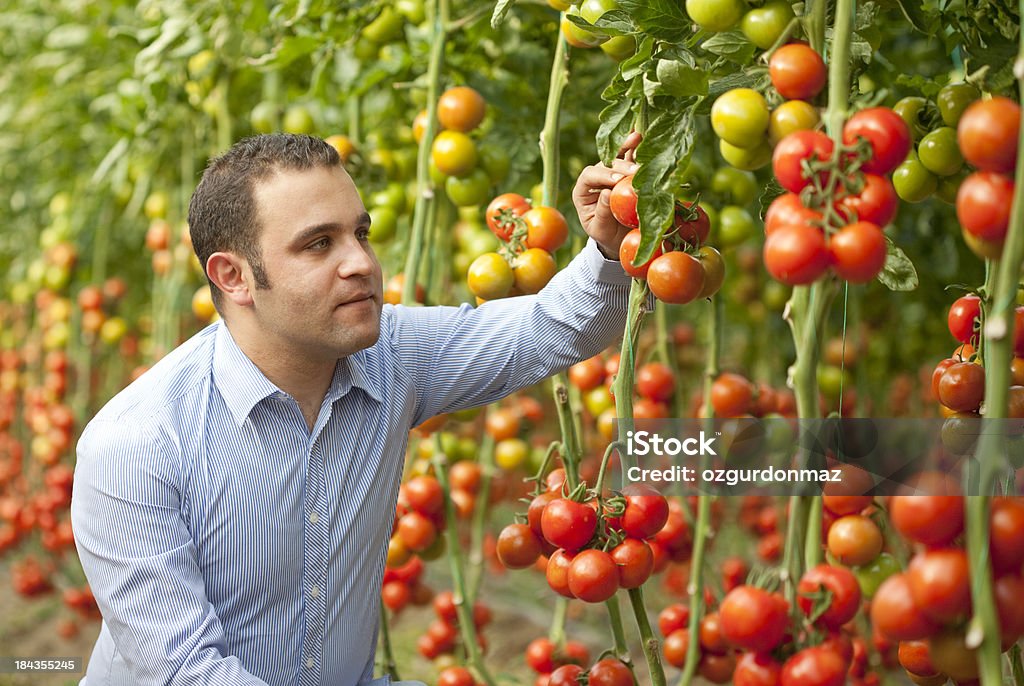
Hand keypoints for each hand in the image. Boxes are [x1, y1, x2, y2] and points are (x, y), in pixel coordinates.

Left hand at [571, 131, 642, 258]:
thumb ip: (601, 212)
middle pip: (606, 164)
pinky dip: (636, 147)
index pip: (588, 176)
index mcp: (583, 190)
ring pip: (618, 155)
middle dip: (621, 166)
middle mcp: (596, 178)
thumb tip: (607, 193)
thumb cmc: (606, 235)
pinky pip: (630, 155)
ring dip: (628, 147)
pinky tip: (641, 136)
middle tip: (635, 172)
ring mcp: (612, 172)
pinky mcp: (627, 171)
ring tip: (639, 140)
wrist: (620, 238)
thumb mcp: (600, 229)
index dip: (603, 175)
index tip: (618, 181)